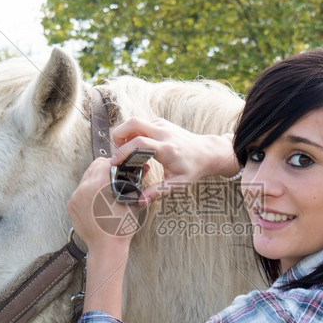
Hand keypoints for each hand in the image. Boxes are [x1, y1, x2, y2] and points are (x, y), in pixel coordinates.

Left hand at [66, 157, 139, 256]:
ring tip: (105, 190)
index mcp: (99, 184)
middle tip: (114, 176)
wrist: (106, 247)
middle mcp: (84, 188)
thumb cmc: (121, 226)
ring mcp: (75, 197)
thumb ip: (131, 182)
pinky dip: (88, 192)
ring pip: (85, 178)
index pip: (104, 162)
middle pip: (93, 167)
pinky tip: (97, 201)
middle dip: (104, 169)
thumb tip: (136, 170)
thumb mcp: (131, 200)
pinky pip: (80, 191)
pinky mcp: (71, 206)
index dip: (114, 163)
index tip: (119, 167)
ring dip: (95, 180)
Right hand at [110, 118, 239, 203]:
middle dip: (118, 135)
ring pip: (135, 121)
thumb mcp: (178, 183)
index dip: (123, 151)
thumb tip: (140, 201)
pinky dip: (133, 132)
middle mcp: (163, 133)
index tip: (114, 162)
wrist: (207, 152)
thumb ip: (158, 191)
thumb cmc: (193, 168)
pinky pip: (142, 123)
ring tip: (125, 150)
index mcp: (167, 148)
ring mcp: (162, 125)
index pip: (139, 143)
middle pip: (133, 123)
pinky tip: (136, 146)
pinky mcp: (161, 123)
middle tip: (117, 151)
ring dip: (125, 133)